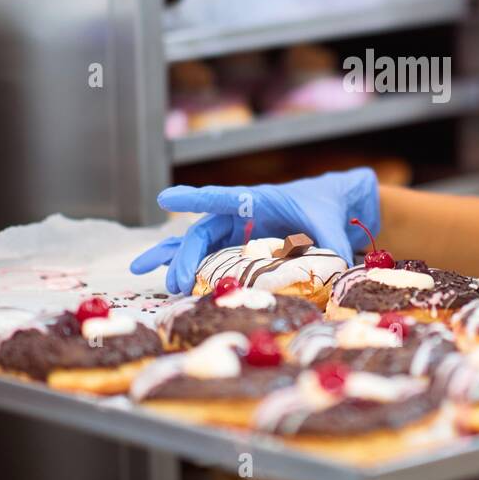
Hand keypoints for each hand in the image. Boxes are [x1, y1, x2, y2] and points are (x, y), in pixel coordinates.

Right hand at [129, 168, 379, 293]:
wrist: (333, 205)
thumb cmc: (327, 209)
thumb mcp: (332, 226)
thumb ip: (332, 247)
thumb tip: (338, 272)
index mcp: (258, 200)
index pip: (224, 198)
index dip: (196, 198)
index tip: (166, 197)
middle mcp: (240, 214)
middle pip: (203, 232)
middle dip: (184, 255)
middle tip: (175, 281)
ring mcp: (235, 230)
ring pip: (195, 243)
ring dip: (170, 257)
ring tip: (141, 269)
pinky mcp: (237, 246)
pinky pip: (206, 256)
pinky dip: (184, 265)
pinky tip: (161, 276)